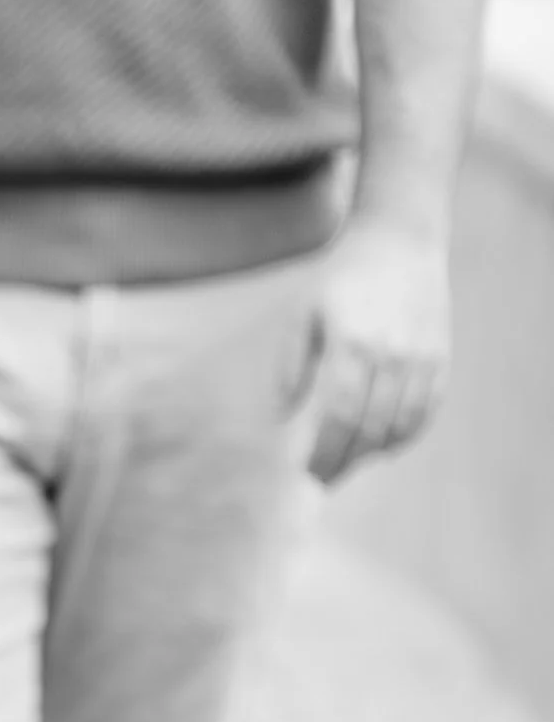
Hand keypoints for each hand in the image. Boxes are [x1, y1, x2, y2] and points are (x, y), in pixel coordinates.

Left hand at [304, 219, 450, 484]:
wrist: (400, 243)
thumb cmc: (341, 281)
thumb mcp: (303, 314)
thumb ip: (290, 365)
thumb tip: (282, 417)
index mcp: (351, 342)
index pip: (339, 416)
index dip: (324, 452)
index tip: (307, 472)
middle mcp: (391, 353)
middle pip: (369, 429)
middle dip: (344, 462)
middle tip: (323, 479)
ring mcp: (421, 357)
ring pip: (400, 426)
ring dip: (372, 454)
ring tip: (348, 461)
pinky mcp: (440, 358)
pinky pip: (425, 412)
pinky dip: (403, 436)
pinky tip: (381, 444)